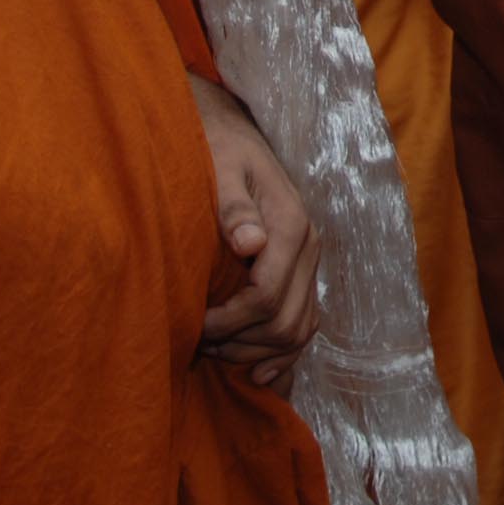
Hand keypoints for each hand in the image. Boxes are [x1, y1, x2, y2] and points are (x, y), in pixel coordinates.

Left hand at [187, 75, 319, 389]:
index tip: (193, 325)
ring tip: (216, 350)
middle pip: (286, 323)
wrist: (230, 131)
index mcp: (290, 225)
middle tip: (198, 342)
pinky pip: (306, 323)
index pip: (266, 297)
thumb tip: (250, 243)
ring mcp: (310, 260)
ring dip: (258, 351)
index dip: (228, 323)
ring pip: (299, 329)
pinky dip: (285, 353)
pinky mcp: (304, 269)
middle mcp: (309, 246)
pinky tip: (259, 373)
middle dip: (241, 343)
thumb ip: (232, 207)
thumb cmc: (215, 149)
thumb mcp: (219, 168)